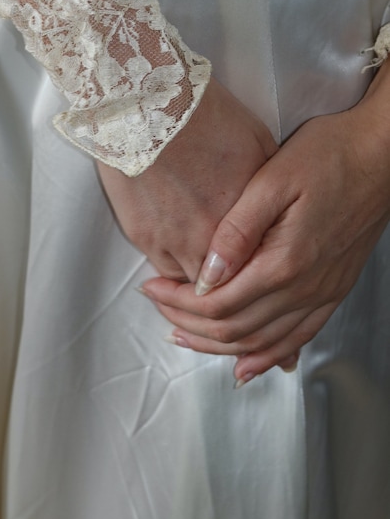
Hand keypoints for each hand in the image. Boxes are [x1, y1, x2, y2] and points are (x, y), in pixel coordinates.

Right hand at [97, 77, 276, 282]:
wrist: (151, 105)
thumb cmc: (207, 117)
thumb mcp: (258, 147)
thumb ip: (266, 190)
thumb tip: (273, 211)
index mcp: (247, 221)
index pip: (256, 269)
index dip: (257, 276)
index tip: (256, 276)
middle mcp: (214, 240)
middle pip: (224, 286)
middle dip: (228, 288)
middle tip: (230, 284)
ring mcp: (176, 243)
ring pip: (191, 285)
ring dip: (196, 281)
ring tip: (200, 271)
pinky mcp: (144, 236)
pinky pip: (161, 269)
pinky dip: (170, 268)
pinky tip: (175, 254)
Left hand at [141, 62, 389, 381]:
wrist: (382, 154)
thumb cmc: (329, 155)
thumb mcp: (273, 180)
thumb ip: (237, 231)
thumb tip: (206, 276)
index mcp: (285, 262)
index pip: (218, 304)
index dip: (178, 302)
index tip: (151, 287)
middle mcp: (306, 288)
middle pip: (235, 329)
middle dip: (189, 325)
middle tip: (158, 306)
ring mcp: (323, 293)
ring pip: (263, 342)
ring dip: (219, 346)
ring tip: (185, 336)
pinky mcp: (334, 289)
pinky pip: (299, 338)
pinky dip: (268, 355)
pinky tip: (249, 364)